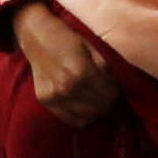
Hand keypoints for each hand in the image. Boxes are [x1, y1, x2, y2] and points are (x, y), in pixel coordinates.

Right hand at [10, 1, 120, 126]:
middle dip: (109, 105)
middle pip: (100, 109)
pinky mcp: (45, 101)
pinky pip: (70, 120)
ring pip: (87, 118)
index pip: (110, 95)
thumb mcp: (92, 49)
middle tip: (110, 99)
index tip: (119, 93)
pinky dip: (81, 117)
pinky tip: (84, 107)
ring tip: (98, 104)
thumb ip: (105, 70)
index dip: (118, 96)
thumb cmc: (69, 40)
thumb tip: (119, 91)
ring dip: (96, 113)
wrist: (38, 37)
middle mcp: (68, 87)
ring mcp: (55, 97)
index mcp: (83, 72)